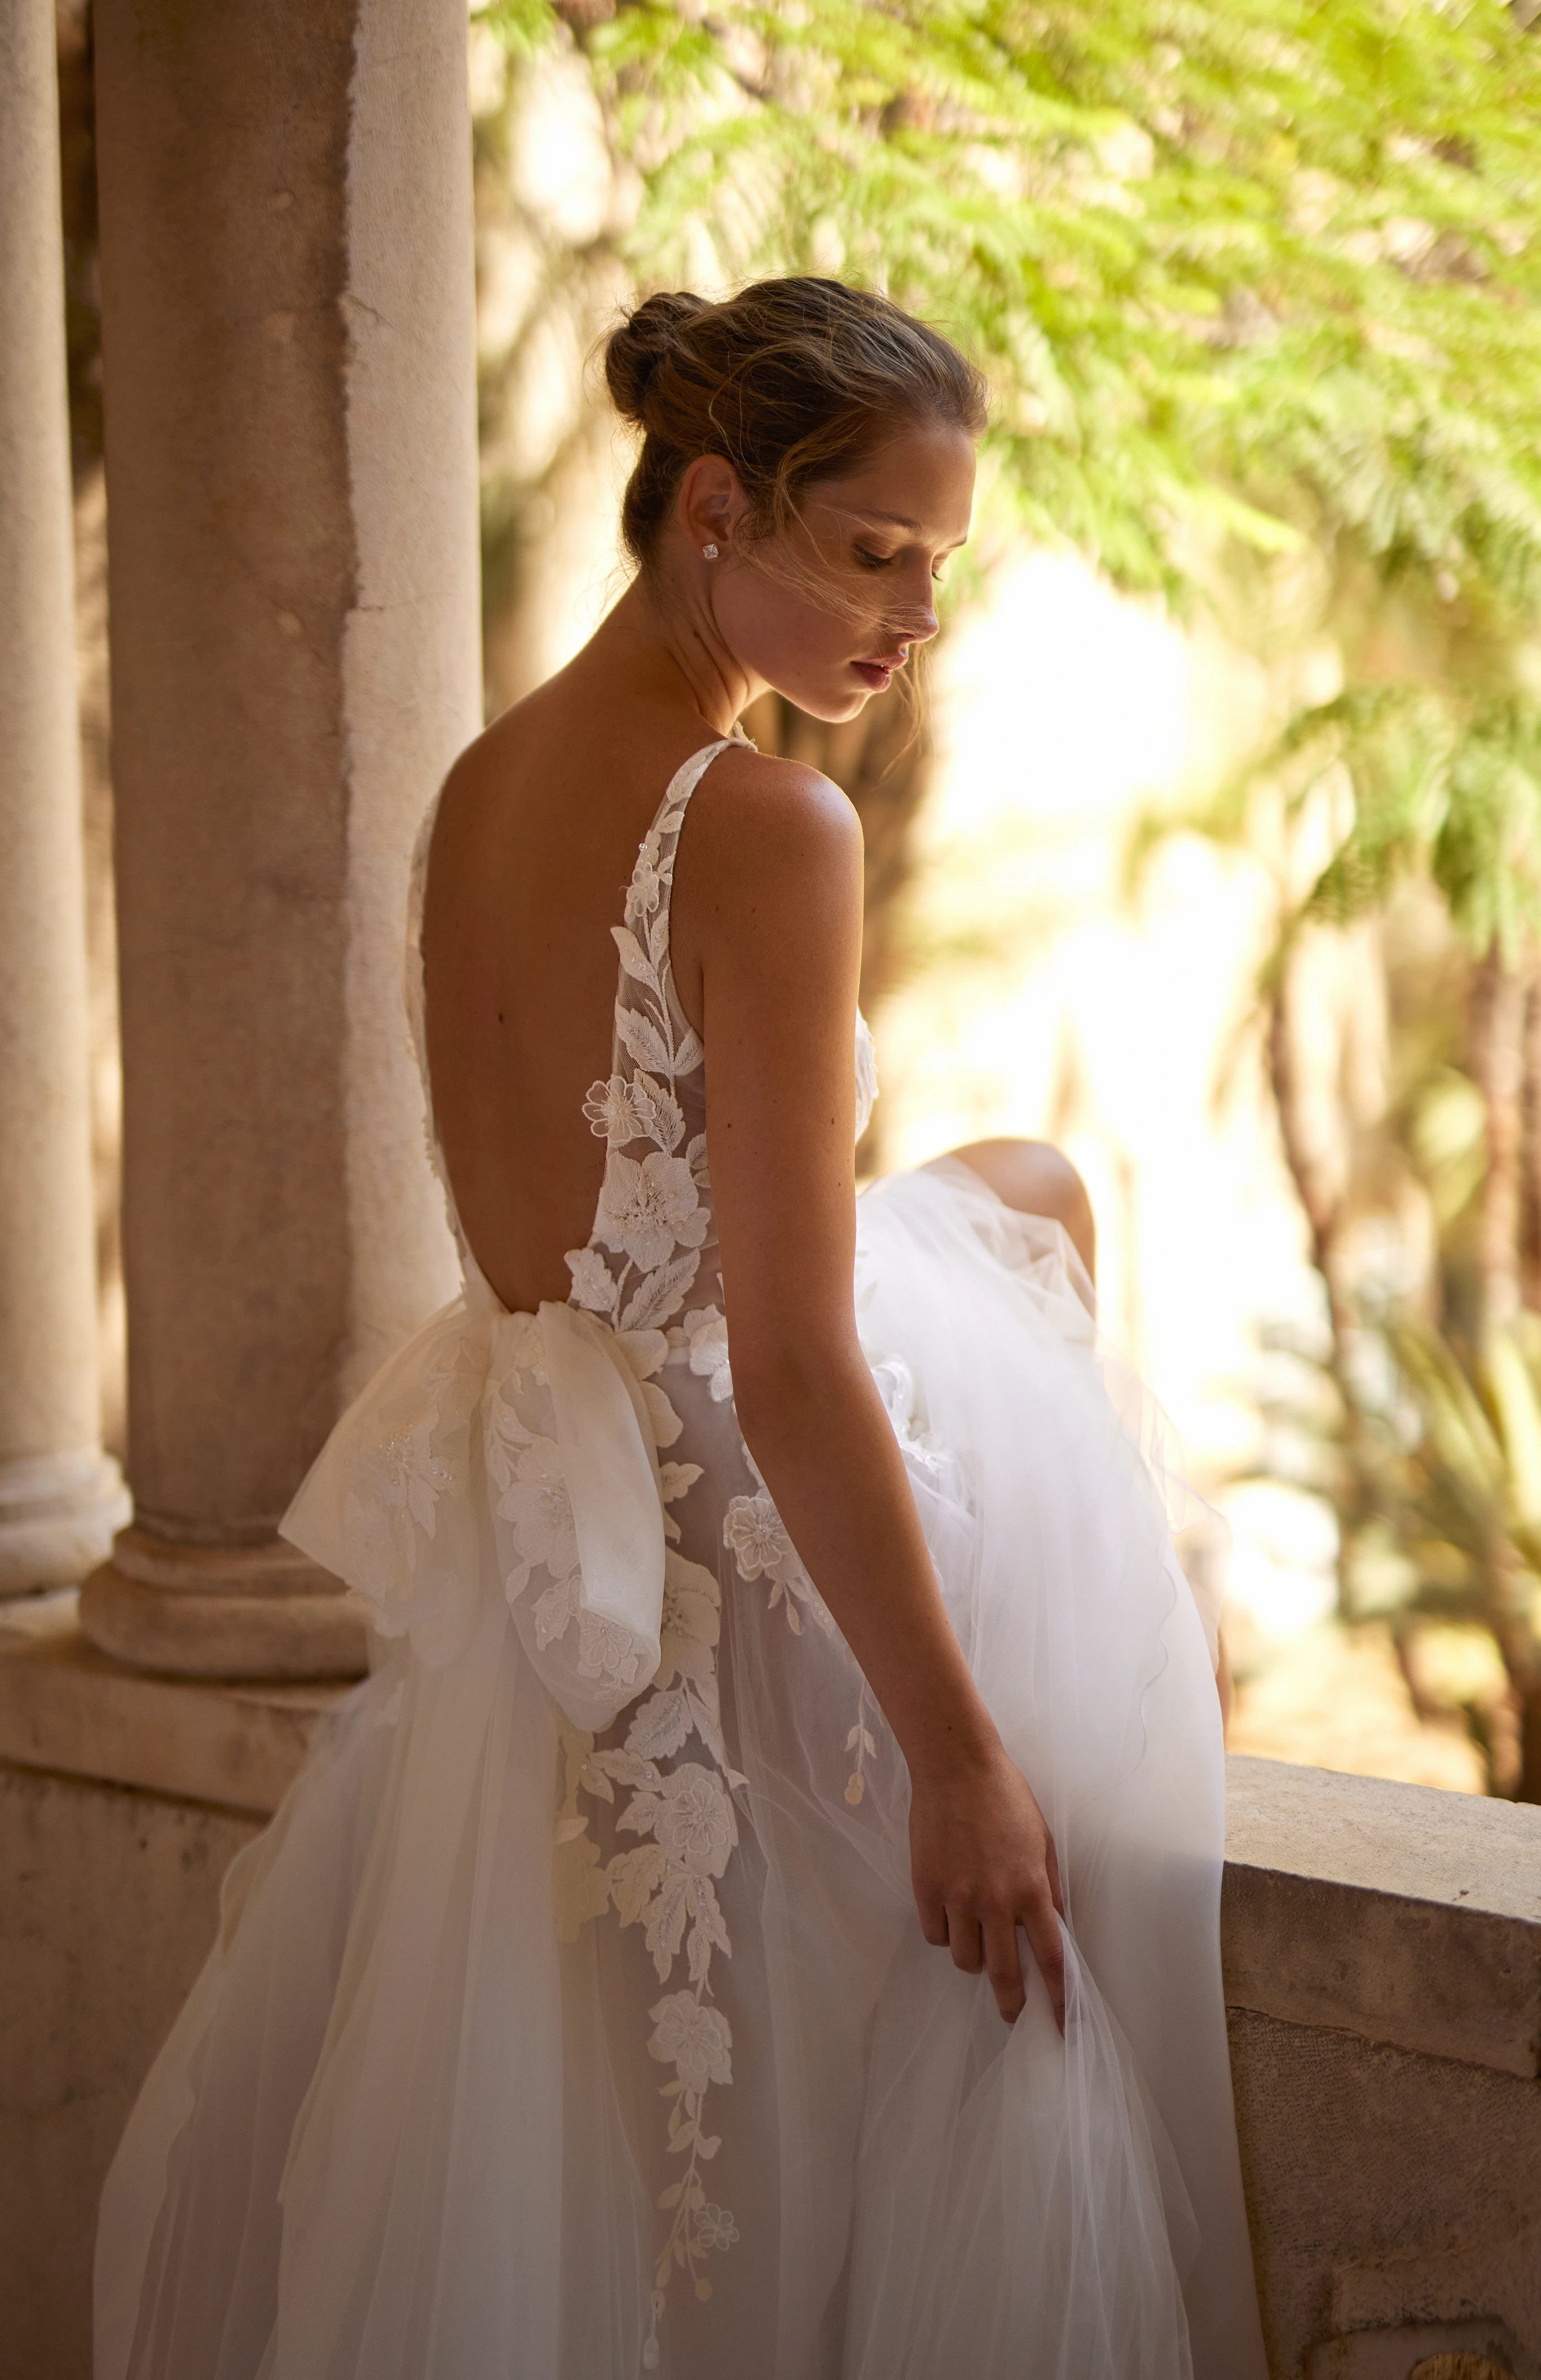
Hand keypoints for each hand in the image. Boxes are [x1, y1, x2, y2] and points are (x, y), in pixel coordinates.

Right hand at [909, 1737, 1066, 2030]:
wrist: (956, 1767)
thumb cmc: (1005, 1798)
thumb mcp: (1043, 1840)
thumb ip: (1050, 1885)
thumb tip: (1055, 1923)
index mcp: (1031, 1888)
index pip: (1052, 1957)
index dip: (1060, 1997)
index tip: (1064, 2024)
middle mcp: (996, 1901)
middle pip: (1004, 1973)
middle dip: (1011, 2003)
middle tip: (1012, 2015)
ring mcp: (958, 1897)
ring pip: (965, 1959)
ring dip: (975, 1959)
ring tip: (977, 1943)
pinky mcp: (926, 1888)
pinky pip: (936, 1934)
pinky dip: (945, 1934)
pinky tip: (950, 1916)